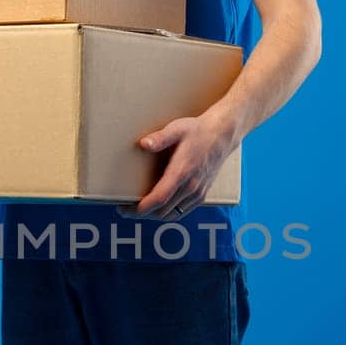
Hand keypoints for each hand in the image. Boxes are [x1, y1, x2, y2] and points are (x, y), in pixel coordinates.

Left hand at [115, 113, 233, 220]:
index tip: (123, 209)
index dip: (139, 208)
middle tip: (125, 208)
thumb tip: (143, 144)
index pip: (158, 199)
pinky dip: (167, 213)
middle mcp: (191, 187)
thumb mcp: (177, 129)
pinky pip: (181, 212)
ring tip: (138, 208)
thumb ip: (160, 138)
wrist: (222, 136)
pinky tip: (157, 207)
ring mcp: (197, 194)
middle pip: (162, 212)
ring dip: (153, 215)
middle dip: (141, 213)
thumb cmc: (197, 131)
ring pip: (171, 215)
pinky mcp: (201, 196)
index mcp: (182, 172)